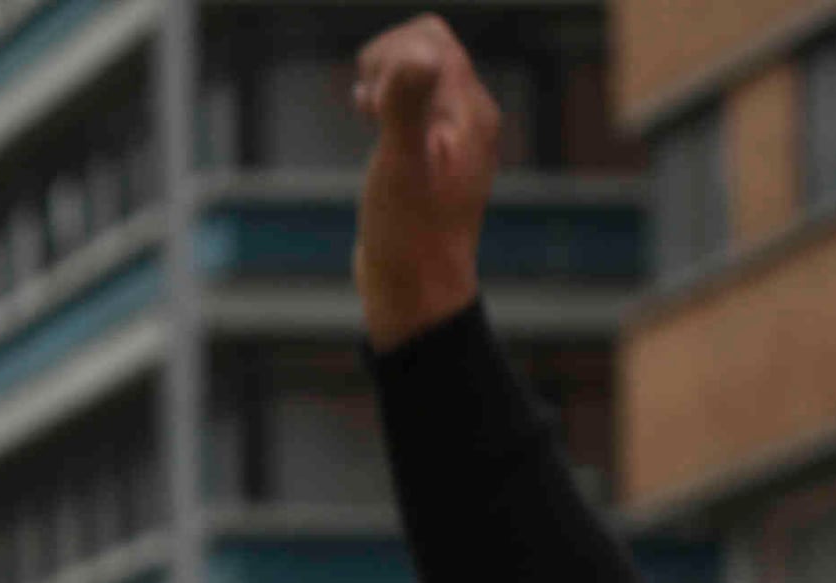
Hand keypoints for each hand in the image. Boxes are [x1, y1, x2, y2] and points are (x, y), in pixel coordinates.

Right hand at [352, 16, 498, 350]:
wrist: (417, 290)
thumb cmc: (409, 235)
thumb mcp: (401, 168)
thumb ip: (407, 106)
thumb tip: (414, 54)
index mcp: (469, 112)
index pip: (430, 40)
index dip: (390, 56)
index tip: (371, 103)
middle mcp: (469, 116)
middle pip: (426, 47)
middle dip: (385, 63)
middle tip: (366, 107)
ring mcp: (452, 134)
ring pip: (418, 73)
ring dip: (384, 82)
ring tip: (366, 113)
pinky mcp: (433, 152)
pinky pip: (413, 102)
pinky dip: (386, 101)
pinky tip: (368, 120)